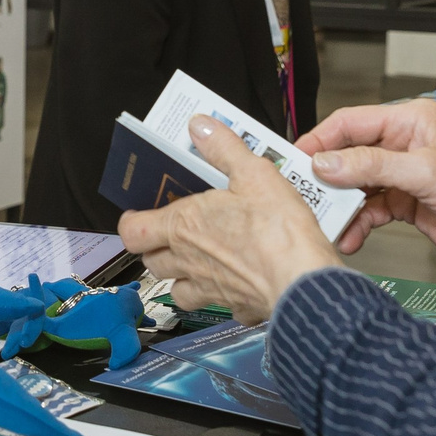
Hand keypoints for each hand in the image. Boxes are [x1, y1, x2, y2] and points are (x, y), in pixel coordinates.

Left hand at [118, 116, 339, 324]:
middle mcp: (189, 261)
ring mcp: (210, 289)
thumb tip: (201, 127)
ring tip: (199, 262)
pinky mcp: (236, 308)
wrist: (304, 281)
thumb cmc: (278, 231)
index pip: (133, 231)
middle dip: (157, 249)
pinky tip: (238, 285)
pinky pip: (219, 307)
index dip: (132, 223)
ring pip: (177, 291)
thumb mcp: (254, 173)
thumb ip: (223, 149)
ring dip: (181, 278)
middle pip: (152, 262)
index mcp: (184, 227)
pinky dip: (223, 298)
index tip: (138, 217)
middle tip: (172, 235)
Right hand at [296, 99, 435, 274]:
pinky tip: (352, 237)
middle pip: (348, 154)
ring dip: (341, 206)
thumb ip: (374, 166)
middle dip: (327, 178)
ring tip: (329, 224)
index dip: (320, 141)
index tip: (294, 161)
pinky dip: (358, 223)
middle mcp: (404, 143)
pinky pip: (369, 208)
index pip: (351, 123)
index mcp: (410, 121)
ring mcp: (403, 173)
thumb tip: (327, 162)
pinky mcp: (405, 201)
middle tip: (305, 196)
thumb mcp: (426, 174)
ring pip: (355, 185)